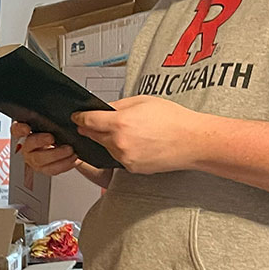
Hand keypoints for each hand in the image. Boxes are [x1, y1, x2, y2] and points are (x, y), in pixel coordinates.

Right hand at [11, 122, 80, 177]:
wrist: (62, 146)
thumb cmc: (53, 134)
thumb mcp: (50, 124)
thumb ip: (47, 120)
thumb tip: (53, 113)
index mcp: (25, 133)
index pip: (16, 130)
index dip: (20, 129)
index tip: (27, 128)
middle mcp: (27, 147)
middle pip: (29, 145)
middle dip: (41, 141)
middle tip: (52, 138)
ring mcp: (34, 160)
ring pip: (40, 160)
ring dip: (56, 155)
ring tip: (69, 150)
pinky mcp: (44, 169)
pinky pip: (52, 169)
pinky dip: (64, 164)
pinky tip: (72, 158)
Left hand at [72, 96, 211, 174]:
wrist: (192, 141)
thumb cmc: (173, 120)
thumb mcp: (142, 101)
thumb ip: (117, 106)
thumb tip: (101, 109)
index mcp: (120, 123)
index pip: (88, 120)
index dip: (80, 117)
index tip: (76, 117)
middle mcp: (119, 142)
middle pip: (93, 135)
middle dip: (93, 128)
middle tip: (99, 122)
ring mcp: (124, 158)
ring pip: (106, 147)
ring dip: (108, 140)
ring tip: (131, 132)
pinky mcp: (131, 168)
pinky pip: (118, 157)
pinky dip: (121, 150)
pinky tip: (138, 143)